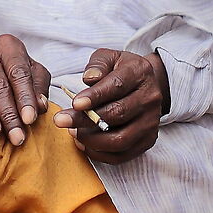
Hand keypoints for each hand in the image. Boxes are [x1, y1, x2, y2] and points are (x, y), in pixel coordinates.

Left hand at [57, 48, 167, 163]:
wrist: (144, 85)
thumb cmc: (120, 70)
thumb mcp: (109, 58)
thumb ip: (97, 64)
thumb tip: (89, 78)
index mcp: (140, 73)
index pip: (117, 86)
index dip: (95, 96)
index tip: (75, 103)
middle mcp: (150, 98)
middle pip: (117, 114)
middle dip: (85, 119)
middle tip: (61, 120)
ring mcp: (151, 122)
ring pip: (120, 139)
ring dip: (92, 139)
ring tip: (72, 132)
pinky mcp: (147, 141)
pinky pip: (122, 155)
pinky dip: (100, 154)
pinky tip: (83, 143)